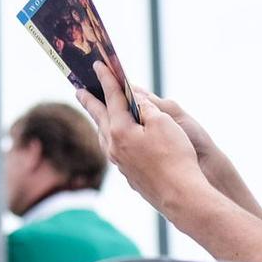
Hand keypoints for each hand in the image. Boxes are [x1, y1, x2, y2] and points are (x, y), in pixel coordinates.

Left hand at [79, 62, 211, 217]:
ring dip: (99, 121)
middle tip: (79, 90)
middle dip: (90, 101)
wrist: (182, 196)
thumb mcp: (164, 123)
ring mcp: (119, 163)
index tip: (97, 65)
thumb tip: (135, 98)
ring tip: (96, 112)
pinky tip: (115, 140)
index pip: (111, 98)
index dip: (106, 79)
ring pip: (104, 136)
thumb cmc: (175, 156)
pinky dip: (110, 137)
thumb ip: (147, 107)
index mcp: (119, 130)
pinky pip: (113, 149)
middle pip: (99, 117)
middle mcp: (113, 146)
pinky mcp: (129, 175)